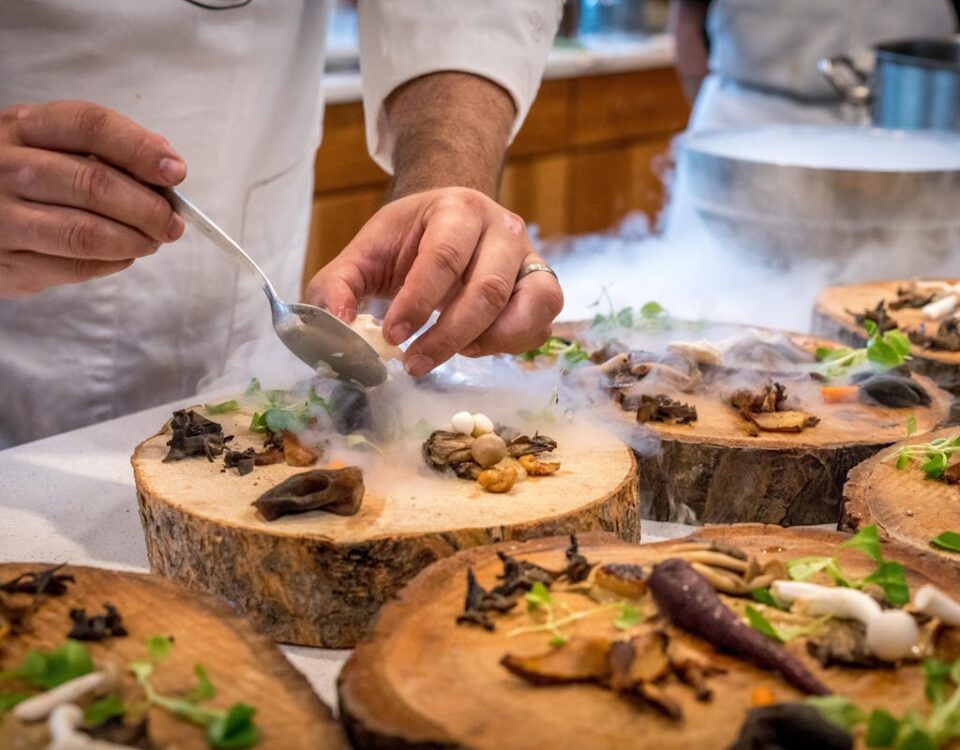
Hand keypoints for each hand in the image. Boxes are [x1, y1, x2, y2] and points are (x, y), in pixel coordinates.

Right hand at [0, 101, 185, 298]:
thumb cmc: (26, 178)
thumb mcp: (51, 147)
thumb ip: (106, 152)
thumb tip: (167, 168)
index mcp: (23, 126)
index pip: (91, 126)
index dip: (141, 149)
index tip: (175, 173)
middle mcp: (5, 167)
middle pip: (95, 184)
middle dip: (148, 208)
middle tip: (172, 223)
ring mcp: (1, 217)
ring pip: (86, 232)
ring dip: (135, 240)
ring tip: (153, 240)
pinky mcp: (7, 262)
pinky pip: (74, 266)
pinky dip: (113, 262)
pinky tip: (123, 255)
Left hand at [306, 187, 562, 375]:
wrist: (451, 221)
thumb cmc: (408, 241)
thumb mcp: (365, 254)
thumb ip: (338, 287)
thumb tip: (335, 329)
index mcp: (457, 209)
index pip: (443, 257)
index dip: (418, 303)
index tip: (392, 337)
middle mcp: (502, 228)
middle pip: (487, 289)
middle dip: (448, 336)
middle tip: (415, 364)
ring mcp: (530, 257)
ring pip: (528, 307)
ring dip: (488, 342)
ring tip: (453, 353)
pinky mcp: (543, 286)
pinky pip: (541, 324)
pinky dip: (511, 345)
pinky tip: (476, 346)